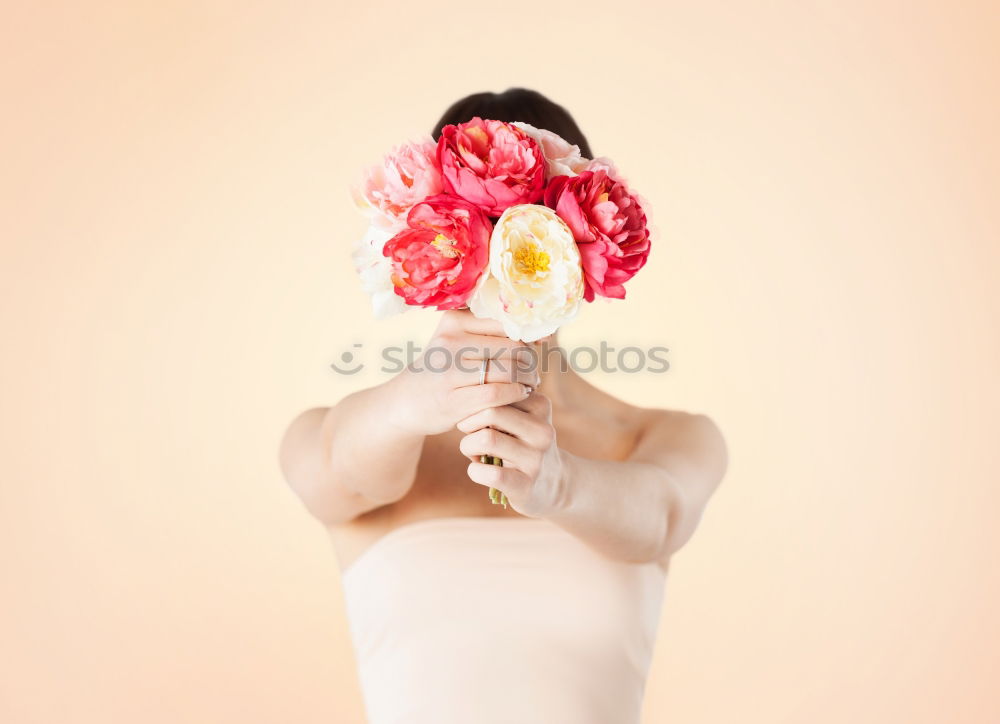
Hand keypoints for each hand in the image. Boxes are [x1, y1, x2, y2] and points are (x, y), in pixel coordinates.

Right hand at [389, 310, 540, 435]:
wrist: (405, 403)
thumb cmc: (442, 371)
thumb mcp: (456, 342)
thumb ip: (490, 334)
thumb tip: (542, 333)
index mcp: (453, 321)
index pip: (507, 321)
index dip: (529, 334)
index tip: (538, 345)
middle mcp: (450, 342)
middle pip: (512, 345)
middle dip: (531, 360)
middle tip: (534, 372)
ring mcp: (449, 372)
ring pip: (509, 369)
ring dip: (528, 379)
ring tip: (530, 384)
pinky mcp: (453, 400)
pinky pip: (498, 393)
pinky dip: (516, 394)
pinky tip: (519, 395)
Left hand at [457, 391, 563, 515]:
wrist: (553, 484)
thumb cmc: (525, 444)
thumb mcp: (523, 417)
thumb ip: (502, 403)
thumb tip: (468, 400)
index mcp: (541, 407)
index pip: (498, 393)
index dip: (477, 404)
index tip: (475, 416)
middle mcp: (542, 431)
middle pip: (491, 412)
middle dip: (468, 422)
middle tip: (467, 432)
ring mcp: (535, 459)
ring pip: (486, 439)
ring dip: (467, 446)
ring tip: (472, 452)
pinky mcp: (525, 485)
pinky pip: (490, 473)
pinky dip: (474, 471)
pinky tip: (478, 470)